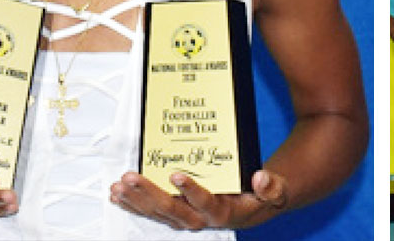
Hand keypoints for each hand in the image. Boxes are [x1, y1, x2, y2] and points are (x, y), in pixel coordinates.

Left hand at [111, 168, 288, 229]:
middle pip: (171, 209)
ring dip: (136, 199)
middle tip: (132, 177)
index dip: (190, 190)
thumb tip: (261, 178)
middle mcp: (199, 219)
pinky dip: (133, 203)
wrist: (248, 211)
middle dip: (149, 193)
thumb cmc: (257, 199)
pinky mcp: (175, 214)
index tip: (176, 174)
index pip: (204, 203)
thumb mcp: (274, 192)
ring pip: (156, 212)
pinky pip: (151, 212)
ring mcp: (184, 218)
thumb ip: (272, 187)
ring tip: (119, 185)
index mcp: (223, 213)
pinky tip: (119, 194)